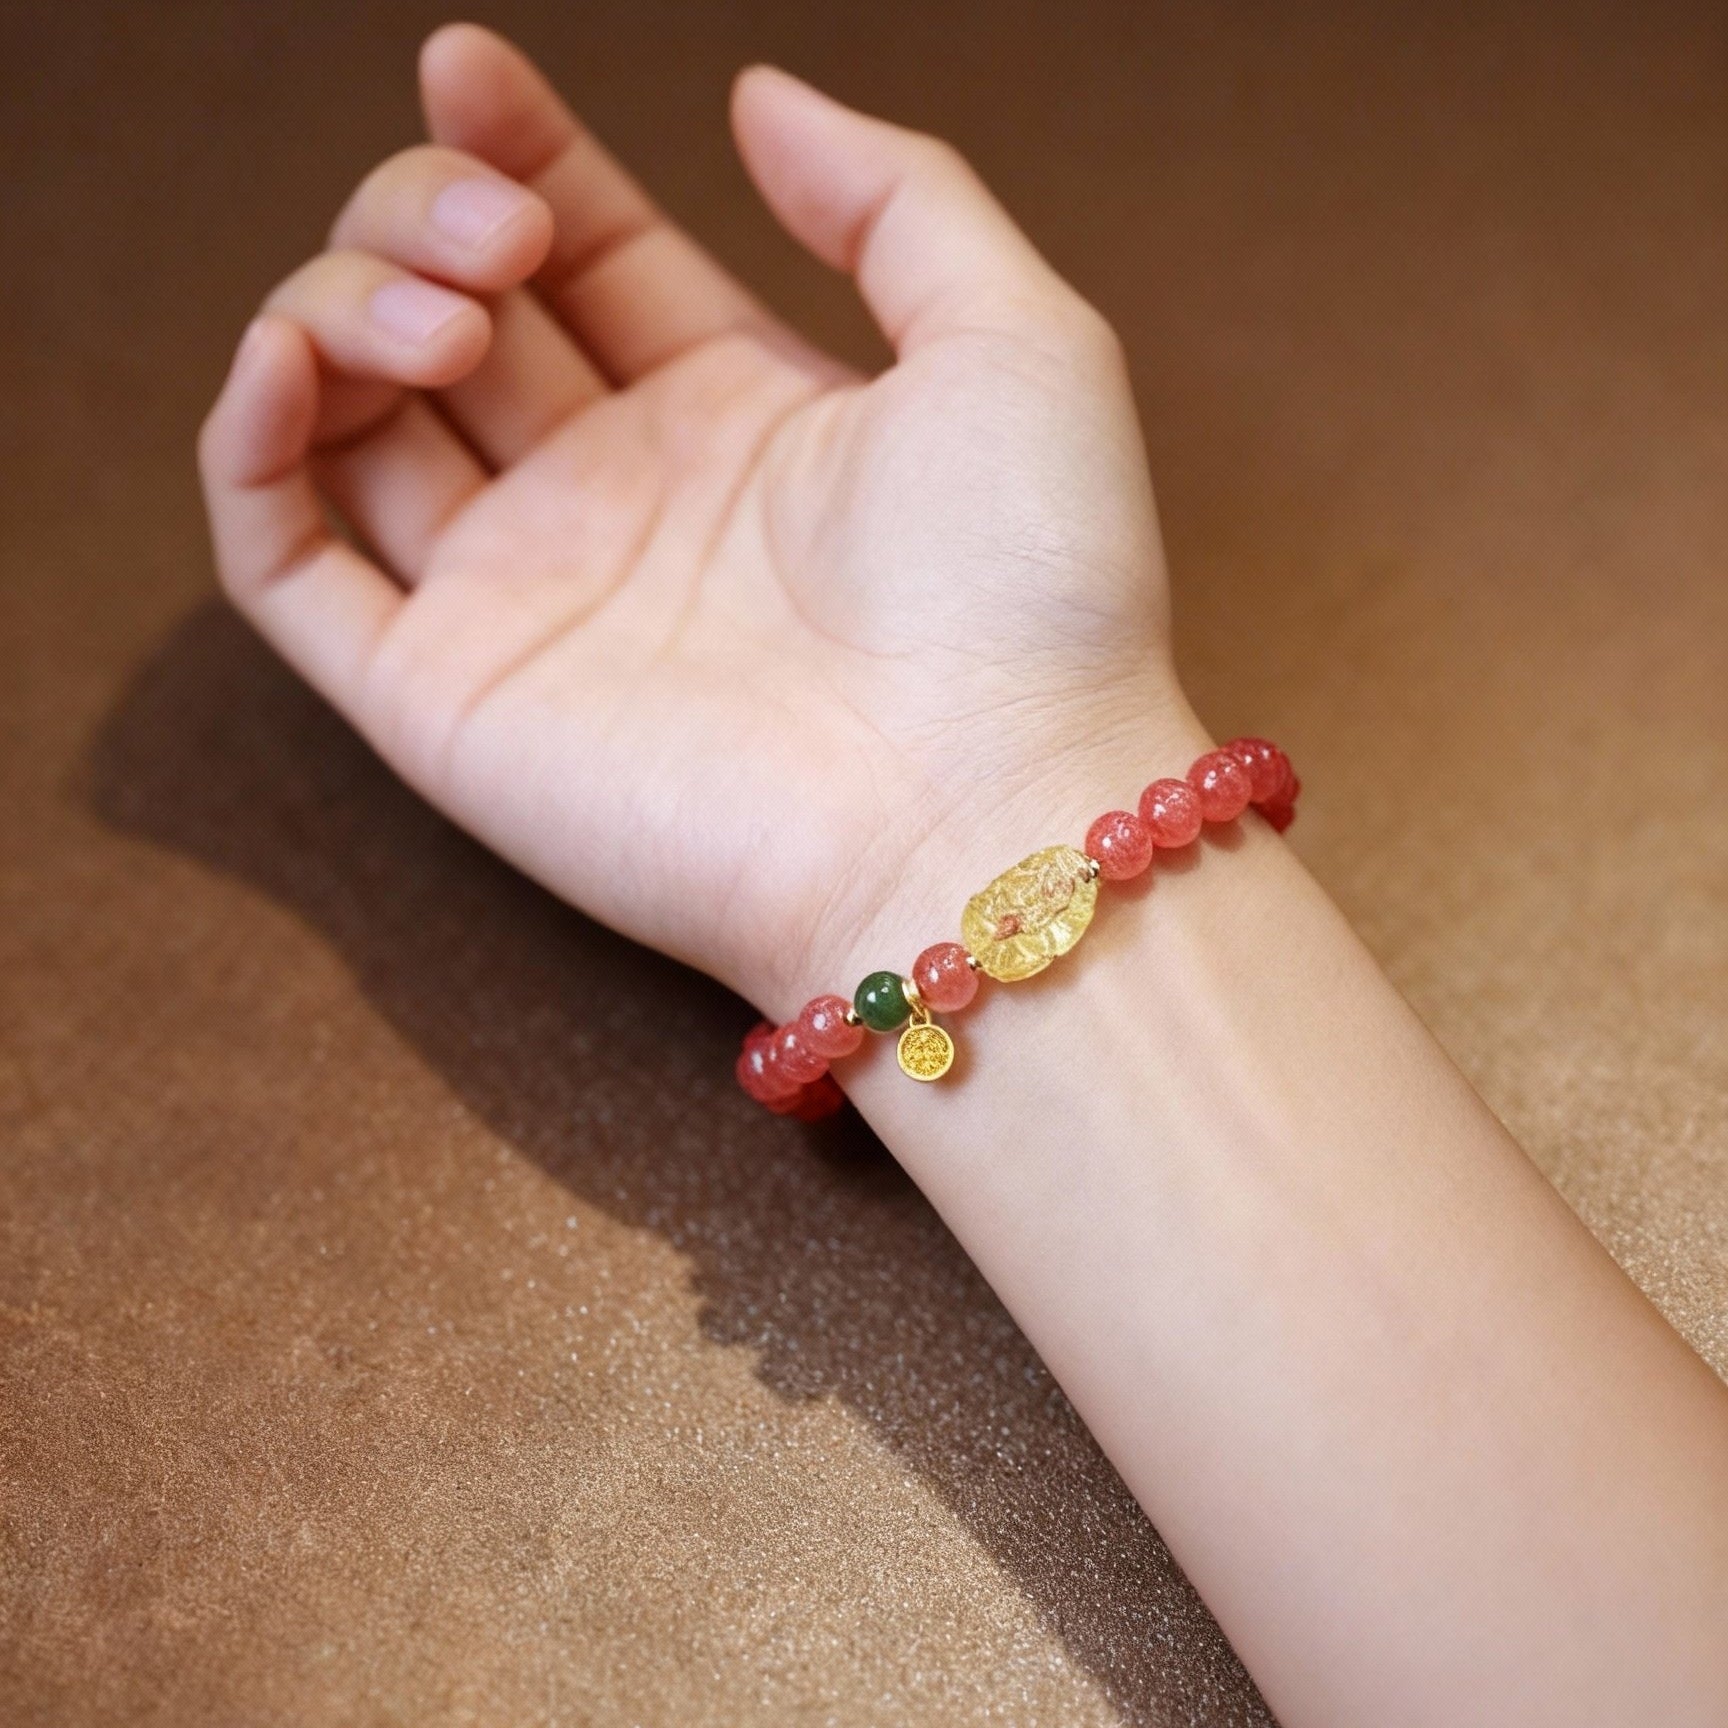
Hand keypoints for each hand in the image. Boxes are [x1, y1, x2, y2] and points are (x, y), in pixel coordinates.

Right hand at [198, 24, 1197, 1012]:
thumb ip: (894, 195)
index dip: (515, 144)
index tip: (467, 62)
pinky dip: (245, 455)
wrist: (984, 817)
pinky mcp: (446, 700)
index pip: (583, 249)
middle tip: (500, 237)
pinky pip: (287, 568)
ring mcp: (526, 598)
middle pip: (453, 312)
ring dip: (343, 312)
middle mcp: (620, 499)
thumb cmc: (1034, 593)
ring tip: (443, 318)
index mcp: (738, 412)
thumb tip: (758, 96)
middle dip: (429, 219)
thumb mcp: (1015, 340)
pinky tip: (285, 367)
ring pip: (351, 420)